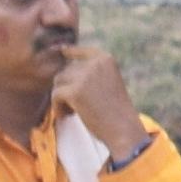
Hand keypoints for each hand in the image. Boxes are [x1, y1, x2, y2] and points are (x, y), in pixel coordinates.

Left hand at [45, 40, 145, 157]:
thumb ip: (91, 72)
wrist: (124, 130)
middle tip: (75, 106)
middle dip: (67, 87)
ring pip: (59, 81)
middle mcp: (96, 63)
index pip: (79, 51)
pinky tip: (67, 116)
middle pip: (66, 70)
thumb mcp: (108, 82)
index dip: (69, 54)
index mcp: (106, 59)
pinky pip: (55, 94)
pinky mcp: (75, 92)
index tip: (61, 55)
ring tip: (72, 111)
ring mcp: (85, 77)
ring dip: (62, 97)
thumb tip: (64, 59)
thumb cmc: (116, 111)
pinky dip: (58, 107)